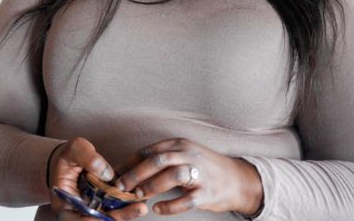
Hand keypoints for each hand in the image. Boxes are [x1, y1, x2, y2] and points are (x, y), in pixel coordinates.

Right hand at [48, 137, 148, 220]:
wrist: (71, 161)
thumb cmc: (69, 156)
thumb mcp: (74, 150)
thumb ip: (87, 157)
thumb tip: (107, 174)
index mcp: (64, 204)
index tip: (109, 216)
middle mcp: (78, 213)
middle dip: (119, 217)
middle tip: (139, 208)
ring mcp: (92, 212)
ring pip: (110, 219)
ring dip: (127, 214)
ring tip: (143, 204)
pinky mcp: (103, 208)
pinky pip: (116, 211)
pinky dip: (128, 206)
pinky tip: (140, 198)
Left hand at [114, 138, 262, 216]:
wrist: (238, 180)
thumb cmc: (203, 168)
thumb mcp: (183, 156)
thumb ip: (160, 160)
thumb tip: (129, 169)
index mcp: (179, 145)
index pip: (149, 151)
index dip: (129, 163)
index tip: (115, 174)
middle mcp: (189, 155)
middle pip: (158, 161)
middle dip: (136, 174)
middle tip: (121, 186)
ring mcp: (200, 173)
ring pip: (172, 175)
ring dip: (152, 186)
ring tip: (138, 195)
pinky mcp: (208, 192)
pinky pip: (187, 199)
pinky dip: (170, 205)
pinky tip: (158, 208)